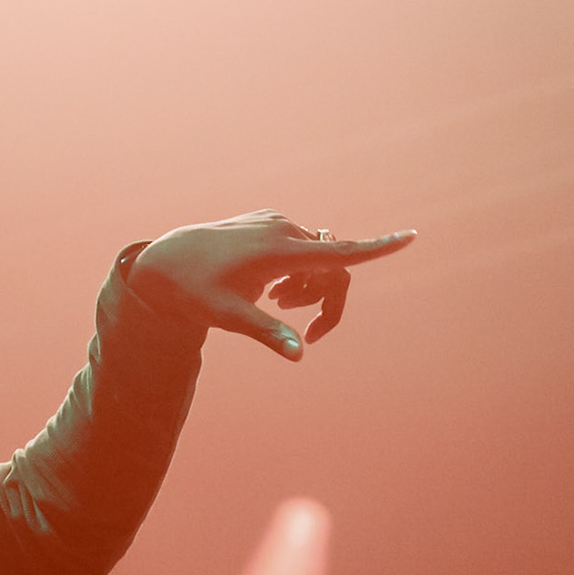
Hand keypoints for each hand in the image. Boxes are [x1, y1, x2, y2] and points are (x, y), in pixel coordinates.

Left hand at [126, 211, 415, 359]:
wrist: (163, 262)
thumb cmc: (193, 292)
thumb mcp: (227, 318)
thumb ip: (267, 333)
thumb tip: (299, 354)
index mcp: (278, 251)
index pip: (339, 252)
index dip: (377, 248)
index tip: (411, 237)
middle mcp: (283, 229)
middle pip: (331, 265)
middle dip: (324, 296)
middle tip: (299, 324)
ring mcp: (275, 221)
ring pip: (316, 256)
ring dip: (308, 284)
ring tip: (274, 301)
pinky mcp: (267, 220)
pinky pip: (299, 245)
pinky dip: (295, 269)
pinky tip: (266, 283)